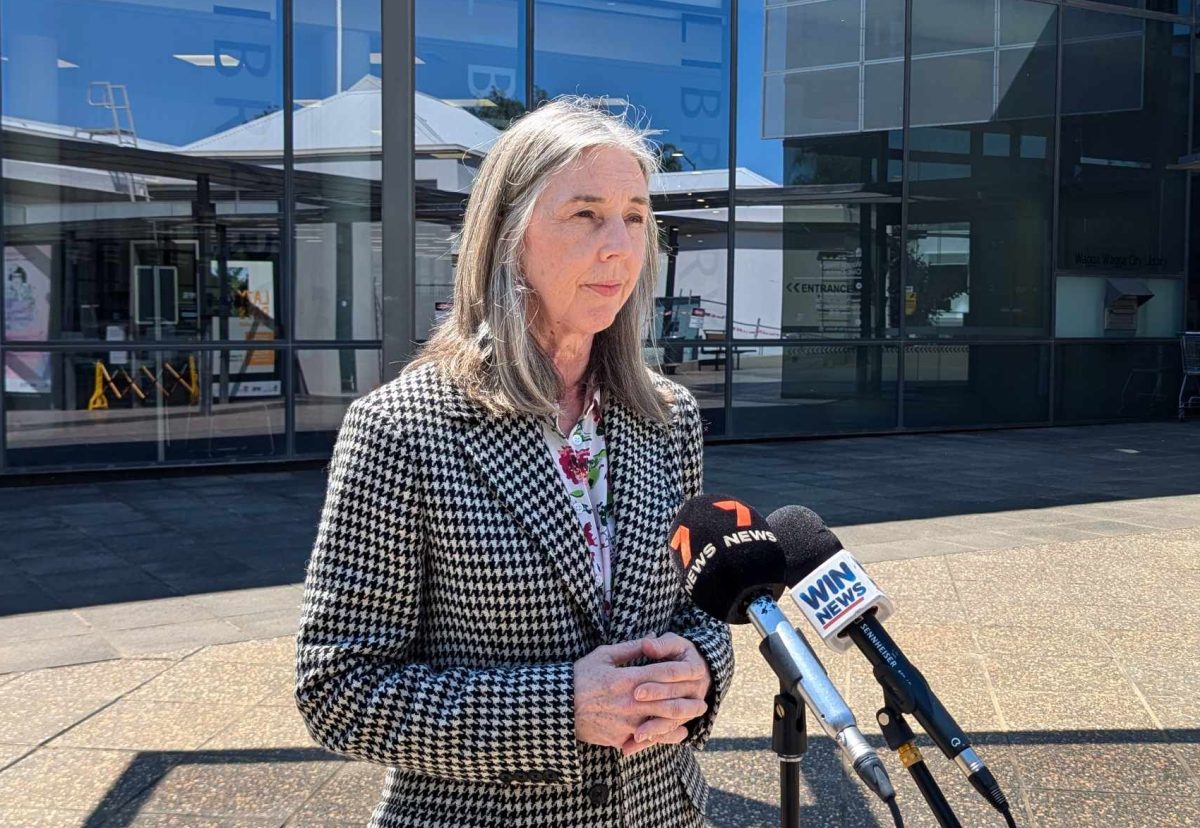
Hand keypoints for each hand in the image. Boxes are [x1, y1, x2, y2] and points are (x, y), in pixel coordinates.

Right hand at [573, 639, 708, 755]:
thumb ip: (631, 647)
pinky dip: (665, 737)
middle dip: (688, 702)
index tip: (696, 674)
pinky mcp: (619, 738)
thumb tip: (652, 636)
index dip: (682, 674)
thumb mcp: (603, 655)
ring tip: (694, 717)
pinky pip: (647, 740)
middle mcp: (630, 702)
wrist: (560, 707)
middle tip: (703, 701)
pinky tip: (677, 734)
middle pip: (668, 702)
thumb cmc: (580, 677)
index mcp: (627, 678)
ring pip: (662, 723)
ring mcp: (626, 723)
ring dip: (682, 720)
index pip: (662, 675)